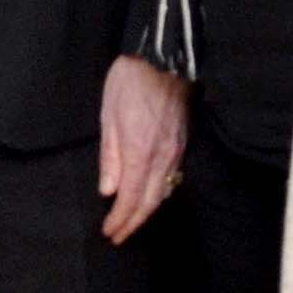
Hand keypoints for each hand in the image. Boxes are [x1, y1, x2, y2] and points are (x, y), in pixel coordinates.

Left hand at [97, 54, 191, 245]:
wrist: (163, 56)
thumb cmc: (130, 81)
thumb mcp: (108, 116)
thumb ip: (110, 157)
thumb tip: (108, 189)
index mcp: (140, 153)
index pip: (131, 199)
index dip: (121, 220)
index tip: (110, 232)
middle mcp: (163, 157)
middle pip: (151, 202)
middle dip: (134, 223)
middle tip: (120, 236)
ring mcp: (177, 151)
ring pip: (165, 192)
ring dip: (148, 211)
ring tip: (134, 221)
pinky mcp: (184, 142)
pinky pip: (173, 177)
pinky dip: (161, 194)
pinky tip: (152, 196)